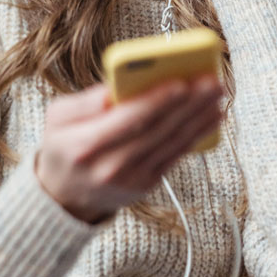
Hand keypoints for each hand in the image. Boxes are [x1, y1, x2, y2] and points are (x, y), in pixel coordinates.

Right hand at [34, 74, 226, 223]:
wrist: (63, 197)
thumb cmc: (62, 145)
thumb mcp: (58, 116)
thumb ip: (86, 100)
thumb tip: (119, 83)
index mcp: (85, 144)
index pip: (129, 120)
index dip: (157, 101)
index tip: (181, 81)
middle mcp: (111, 166)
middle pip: (157, 130)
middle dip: (188, 104)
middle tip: (211, 80)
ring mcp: (132, 179)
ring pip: (172, 142)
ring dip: (199, 116)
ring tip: (217, 94)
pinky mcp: (147, 184)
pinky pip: (176, 155)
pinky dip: (197, 134)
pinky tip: (212, 116)